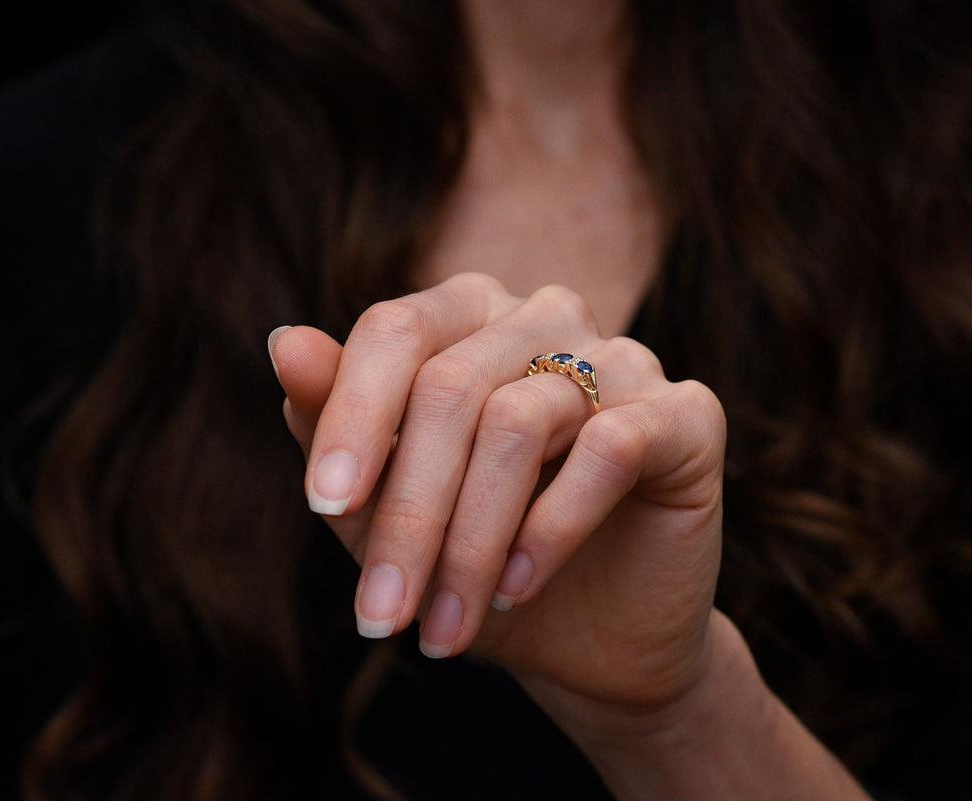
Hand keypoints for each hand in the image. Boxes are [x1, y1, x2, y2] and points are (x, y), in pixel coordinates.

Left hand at [269, 273, 726, 709]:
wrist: (591, 640)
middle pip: (451, 385)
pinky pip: (608, 448)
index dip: (352, 417)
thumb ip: (340, 426)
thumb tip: (284, 343)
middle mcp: (548, 317)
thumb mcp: (391, 508)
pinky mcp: (687, 413)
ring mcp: (624, 358)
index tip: (323, 508)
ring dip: (470, 541)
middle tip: (382, 616)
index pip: (396, 331)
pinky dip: (550, 528)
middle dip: (407, 514)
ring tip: (446, 625)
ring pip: (519, 420)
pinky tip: (518, 586)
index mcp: (471, 316)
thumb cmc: (478, 562)